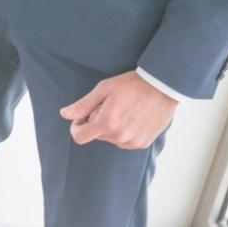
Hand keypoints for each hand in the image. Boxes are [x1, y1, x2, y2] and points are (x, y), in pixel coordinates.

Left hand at [60, 71, 176, 149]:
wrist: (162, 88)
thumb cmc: (131, 85)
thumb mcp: (103, 89)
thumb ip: (83, 105)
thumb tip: (64, 114)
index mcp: (107, 124)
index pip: (79, 137)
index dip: (77, 126)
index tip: (83, 116)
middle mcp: (119, 137)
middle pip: (96, 136)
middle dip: (97, 122)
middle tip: (109, 106)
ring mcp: (132, 142)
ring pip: (111, 139)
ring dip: (112, 128)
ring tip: (124, 110)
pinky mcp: (143, 143)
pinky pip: (125, 141)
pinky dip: (124, 131)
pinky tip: (133, 116)